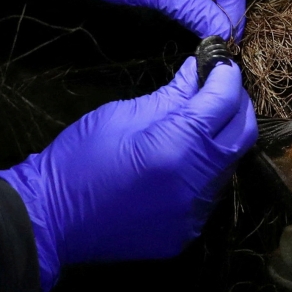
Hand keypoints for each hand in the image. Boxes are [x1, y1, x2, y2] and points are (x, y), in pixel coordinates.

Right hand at [0, 58, 257, 291]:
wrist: (48, 221)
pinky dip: (207, 168)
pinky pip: (212, 191)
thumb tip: (199, 68)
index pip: (224, 102)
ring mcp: (196, 211)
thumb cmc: (77, 160)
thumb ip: (170, 95)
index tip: (220, 61)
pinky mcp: (189, 230)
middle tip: (216, 86)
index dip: (226, 76)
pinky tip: (185, 157)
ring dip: (222, 137)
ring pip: (230, 163)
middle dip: (235, 104)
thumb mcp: (121, 114)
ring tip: (199, 120)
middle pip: (242, 133)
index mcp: (177, 146)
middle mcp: (197, 182)